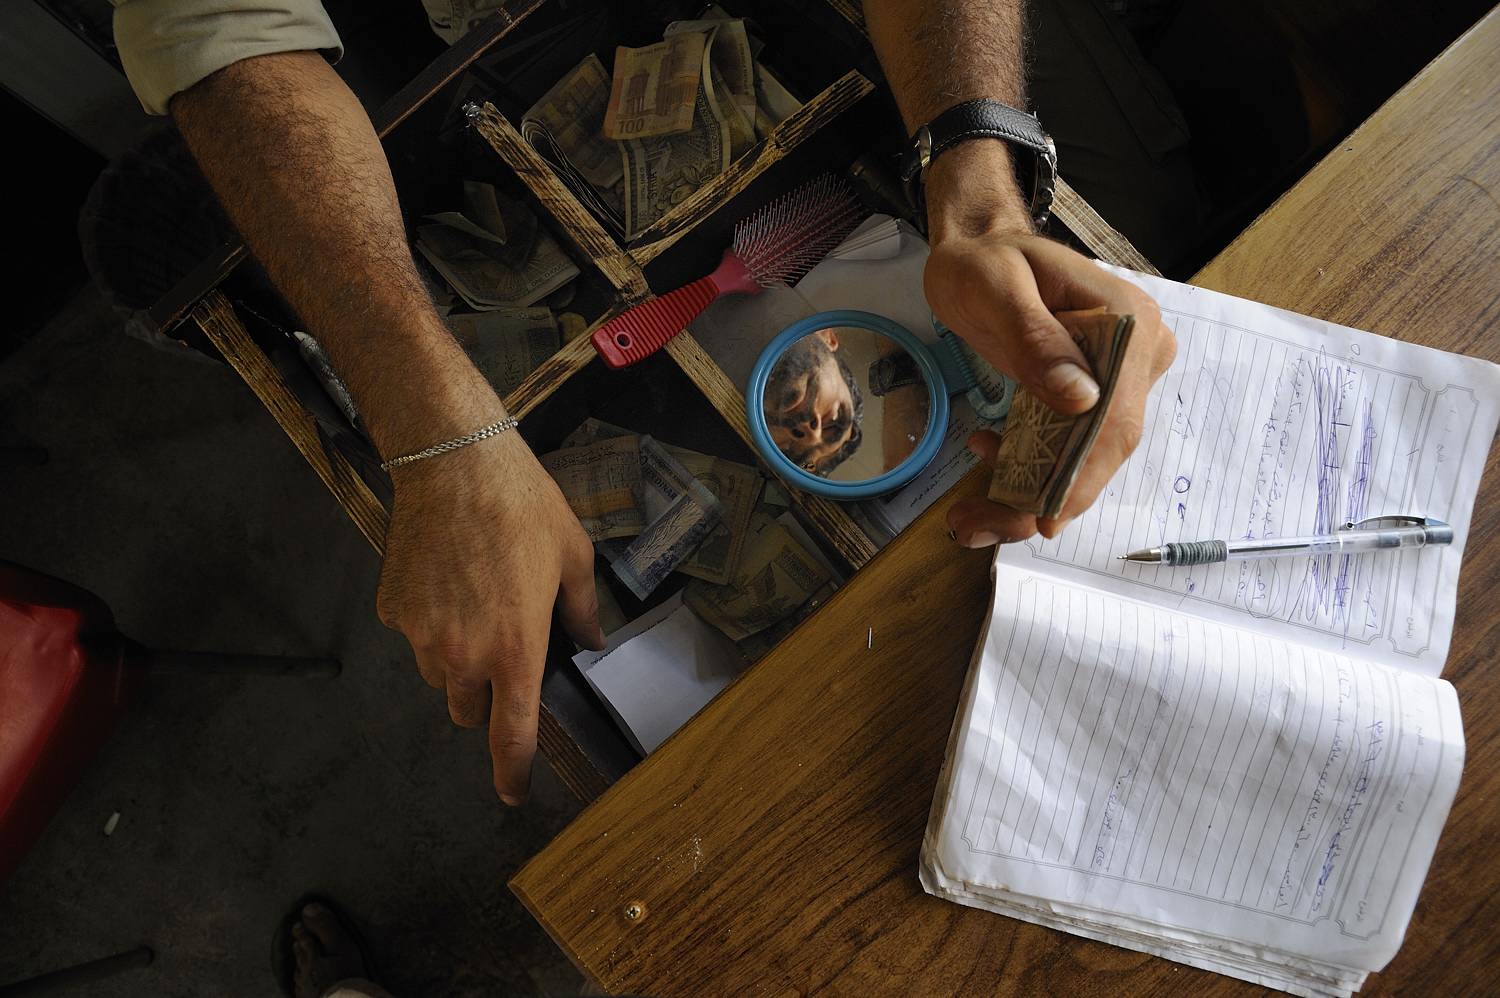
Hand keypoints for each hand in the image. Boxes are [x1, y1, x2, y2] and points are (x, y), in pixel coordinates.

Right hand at [376, 429, 603, 803]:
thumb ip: (581, 611)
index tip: (512, 793)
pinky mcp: (392, 610)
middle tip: (501, 643)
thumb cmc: (522, 508)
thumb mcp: (572, 557)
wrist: (454, 464)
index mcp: (516, 649)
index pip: (511, 734)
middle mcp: (463, 654)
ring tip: (474, 598)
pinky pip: (412, 635)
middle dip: (484, 691)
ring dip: (454, 657)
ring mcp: (421, 635)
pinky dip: (428, 620)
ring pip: (436, 674)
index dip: (511, 772)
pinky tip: (445, 577)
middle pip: (467, 709)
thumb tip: (593, 641)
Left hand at [921, 144, 1175, 545]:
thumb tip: (1082, 399)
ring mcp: (1116, 377)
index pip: (1117, 416)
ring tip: (969, 518)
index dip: (1084, 474)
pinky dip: (1028, 467)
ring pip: (1084, 454)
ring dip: (1030, 493)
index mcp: (1129, 323)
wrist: (977, 251)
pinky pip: (1068, 444)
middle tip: (977, 527)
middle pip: (1102, 446)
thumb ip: (1037, 341)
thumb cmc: (986, 262)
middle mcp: (1135, 356)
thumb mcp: (998, 291)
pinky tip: (987, 456)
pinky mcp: (1089, 393)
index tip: (1045, 519)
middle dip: (1045, 496)